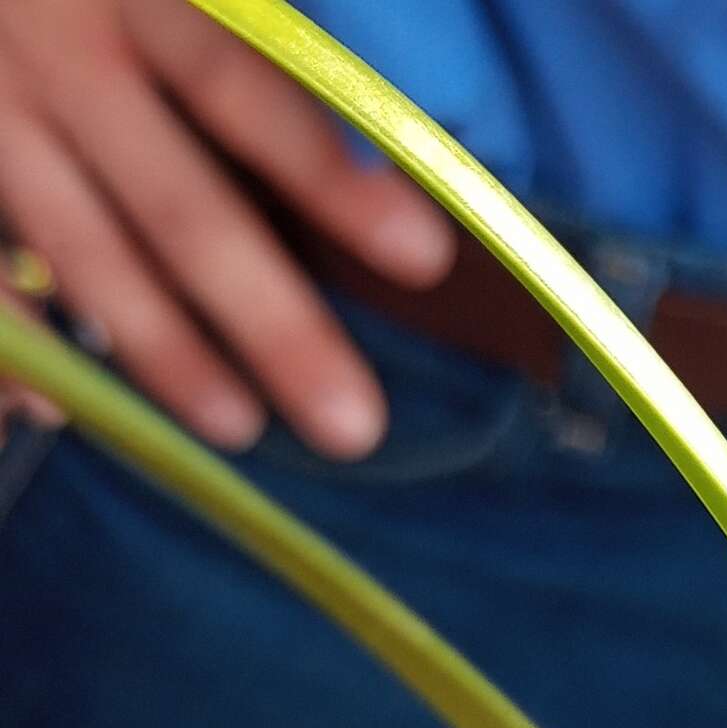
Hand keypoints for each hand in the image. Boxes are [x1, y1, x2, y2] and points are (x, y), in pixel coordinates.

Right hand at [0, 0, 454, 455]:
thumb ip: (234, 27)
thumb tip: (367, 92)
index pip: (238, 89)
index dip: (326, 174)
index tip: (425, 258)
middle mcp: (57, 54)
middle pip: (180, 207)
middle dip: (270, 321)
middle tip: (353, 423)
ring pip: (84, 249)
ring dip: (161, 349)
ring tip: (238, 428)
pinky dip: (17, 340)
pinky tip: (56, 409)